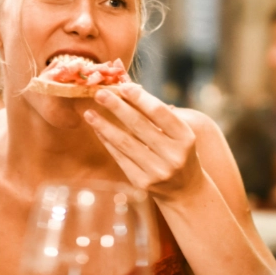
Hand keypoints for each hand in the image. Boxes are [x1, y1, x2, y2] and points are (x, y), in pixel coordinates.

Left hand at [83, 84, 204, 199]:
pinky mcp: (142, 182)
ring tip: (89, 113)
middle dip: (117, 107)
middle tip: (99, 93)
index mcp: (185, 137)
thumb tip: (127, 87)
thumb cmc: (177, 150)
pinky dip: (107, 141)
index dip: (140, 98)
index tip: (122, 86)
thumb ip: (155, 112)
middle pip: (139, 126)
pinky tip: (97, 130)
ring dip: (104, 126)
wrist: (185, 188)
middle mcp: (173, 155)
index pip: (159, 113)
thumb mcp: (177, 132)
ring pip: (125, 143)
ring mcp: (157, 171)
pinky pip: (119, 157)